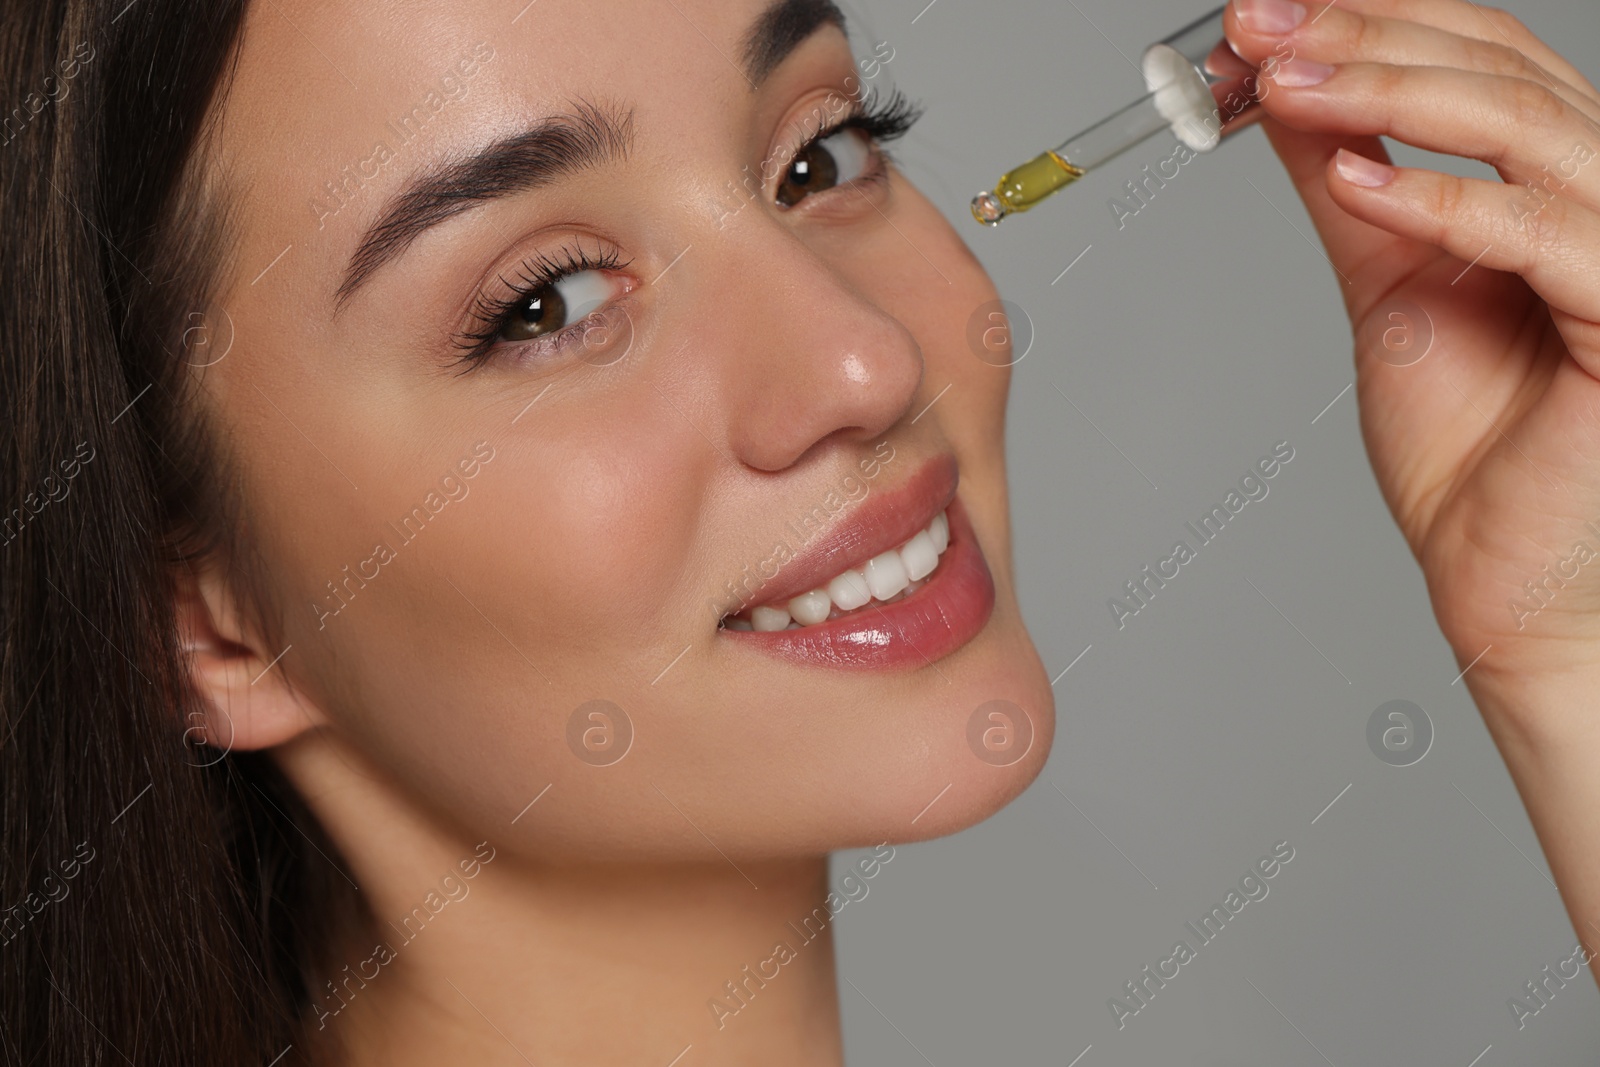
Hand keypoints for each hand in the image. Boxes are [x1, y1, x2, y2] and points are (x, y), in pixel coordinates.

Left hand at [1224, 0, 1599, 715]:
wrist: (1506, 584)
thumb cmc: (1471, 454)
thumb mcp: (1389, 285)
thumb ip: (1351, 185)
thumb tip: (1284, 95)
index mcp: (1560, 183)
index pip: (1483, 57)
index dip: (1375, 20)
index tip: (1260, 15)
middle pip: (1503, 69)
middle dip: (1368, 36)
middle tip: (1259, 26)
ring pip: (1529, 128)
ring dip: (1393, 94)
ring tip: (1285, 84)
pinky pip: (1548, 235)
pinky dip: (1445, 202)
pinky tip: (1352, 180)